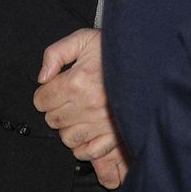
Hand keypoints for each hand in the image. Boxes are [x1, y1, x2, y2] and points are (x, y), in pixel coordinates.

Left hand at [35, 28, 127, 185]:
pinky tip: (86, 131)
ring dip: (67, 128)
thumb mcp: (83, 39)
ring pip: (67, 138)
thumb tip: (42, 78)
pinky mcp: (115, 136)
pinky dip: (82, 146)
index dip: (44, 94)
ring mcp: (101, 124)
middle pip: (52, 119)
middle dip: (54, 109)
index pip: (42, 100)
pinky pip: (88, 152)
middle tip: (66, 100)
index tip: (52, 89)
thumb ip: (55, 54)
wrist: (148, 60)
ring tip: (77, 114)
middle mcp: (88, 106)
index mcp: (77, 82)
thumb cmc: (114, 50)